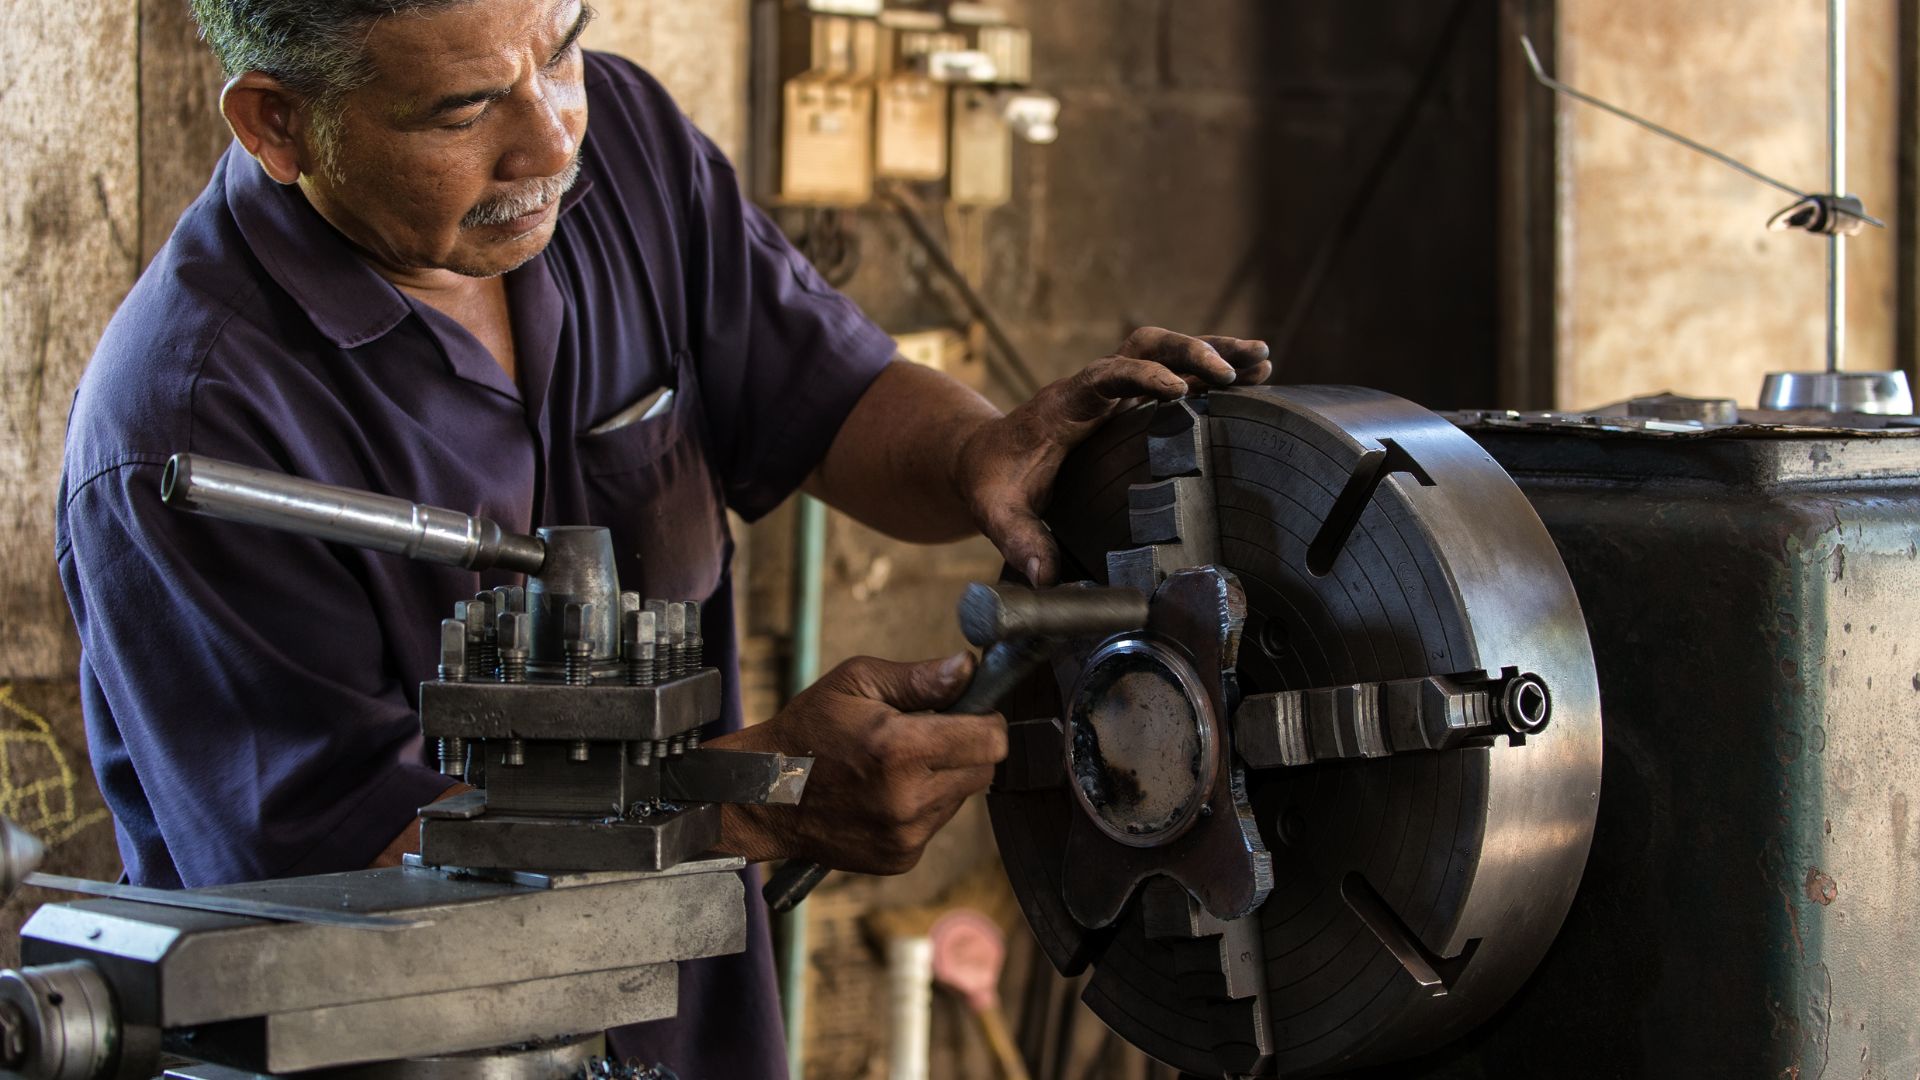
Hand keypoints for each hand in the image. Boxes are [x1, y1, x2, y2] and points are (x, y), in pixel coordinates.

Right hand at [710, 653, 1007, 874]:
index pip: (990, 740)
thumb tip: (969, 669)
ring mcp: (906, 835)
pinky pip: (936, 824)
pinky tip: (886, 793)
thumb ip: (919, 677)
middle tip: (926, 735)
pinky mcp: (900, 858)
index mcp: (899, 750)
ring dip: (943, 778)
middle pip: (984, 770)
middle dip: (965, 748)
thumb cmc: (807, 732)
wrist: (763, 796)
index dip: (986, 720)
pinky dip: (923, 806)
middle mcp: (908, 799)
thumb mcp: (854, 683)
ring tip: (897, 765)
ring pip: (961, 797)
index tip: (970, 712)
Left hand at [954, 328, 1270, 584]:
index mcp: (1064, 406)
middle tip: (1233, 371)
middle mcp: (1092, 388)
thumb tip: (1044, 578)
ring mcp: (1112, 391)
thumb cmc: (991, 482)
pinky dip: (1210, 371)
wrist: (982, 458)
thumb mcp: (997, 513)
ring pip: (1164, 351)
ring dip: (1212, 350)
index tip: (1178, 389)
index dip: (1141, 377)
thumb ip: (1019, 541)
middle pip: (1144, 346)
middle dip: (1190, 351)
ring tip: (1263, 360)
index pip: (1105, 375)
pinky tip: (1251, 377)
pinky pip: (1172, 373)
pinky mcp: (1126, 401)